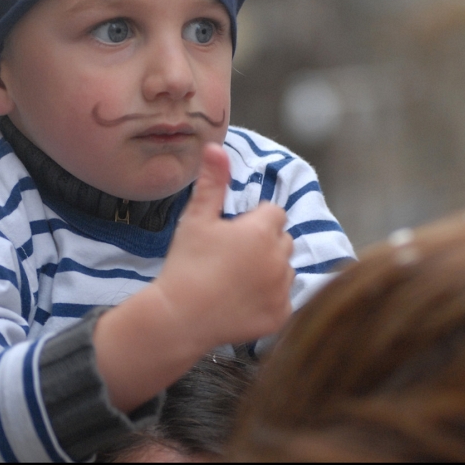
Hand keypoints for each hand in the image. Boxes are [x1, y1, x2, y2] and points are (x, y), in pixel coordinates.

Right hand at [152, 142, 294, 350]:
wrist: (179, 318)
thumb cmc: (186, 264)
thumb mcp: (196, 219)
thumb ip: (212, 182)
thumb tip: (216, 147)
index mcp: (261, 231)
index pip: (273, 213)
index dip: (252, 221)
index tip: (230, 234)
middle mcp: (279, 259)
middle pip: (282, 239)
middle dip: (264, 243)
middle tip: (230, 257)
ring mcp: (282, 289)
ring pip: (285, 268)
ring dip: (269, 270)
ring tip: (234, 280)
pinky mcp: (281, 315)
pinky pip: (284, 298)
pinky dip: (269, 299)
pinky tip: (242, 301)